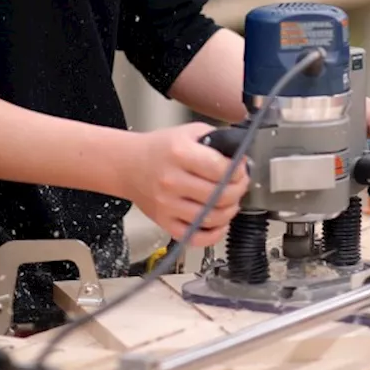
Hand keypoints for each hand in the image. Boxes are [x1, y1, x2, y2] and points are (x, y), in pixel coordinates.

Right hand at [125, 122, 248, 246]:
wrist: (128, 165)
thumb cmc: (161, 148)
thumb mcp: (189, 132)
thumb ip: (217, 139)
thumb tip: (241, 156)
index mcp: (180, 153)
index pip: (220, 168)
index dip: (238, 171)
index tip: (241, 169)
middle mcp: (172, 181)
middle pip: (219, 195)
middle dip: (238, 190)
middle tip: (240, 184)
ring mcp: (167, 205)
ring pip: (211, 218)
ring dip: (230, 211)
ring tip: (231, 201)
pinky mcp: (164, 222)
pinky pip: (194, 237)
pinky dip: (213, 235)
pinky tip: (220, 223)